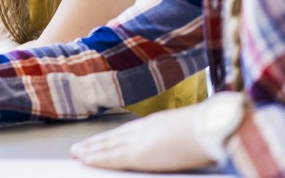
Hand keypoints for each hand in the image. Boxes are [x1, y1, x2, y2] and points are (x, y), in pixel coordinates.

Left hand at [70, 106, 212, 171]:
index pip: (126, 132)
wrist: (208, 127)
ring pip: (107, 146)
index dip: (111, 137)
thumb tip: (188, 143)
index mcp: (154, 124)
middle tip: (78, 147)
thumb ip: (181, 137)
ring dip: (90, 150)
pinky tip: (85, 160)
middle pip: (112, 138)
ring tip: (76, 153)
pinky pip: (111, 157)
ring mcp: (138, 141)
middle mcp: (142, 130)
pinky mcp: (136, 154)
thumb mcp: (190, 131)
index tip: (99, 140)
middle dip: (95, 143)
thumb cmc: (207, 130)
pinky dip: (96, 158)